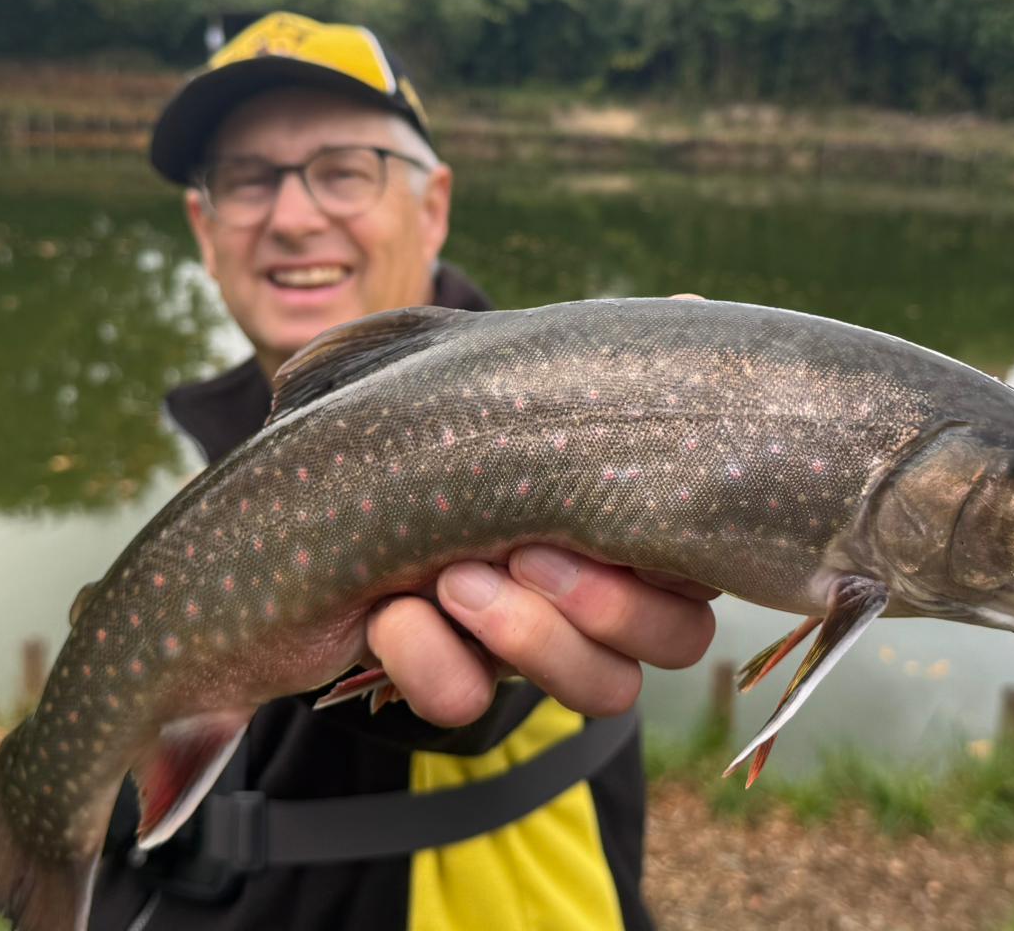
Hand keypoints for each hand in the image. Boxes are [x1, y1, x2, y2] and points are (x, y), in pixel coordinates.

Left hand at [364, 293, 717, 727]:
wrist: (310, 489)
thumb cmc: (435, 423)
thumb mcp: (518, 381)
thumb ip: (603, 360)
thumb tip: (691, 308)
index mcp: (630, 529)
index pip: (703, 577)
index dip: (667, 566)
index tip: (600, 517)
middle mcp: (601, 600)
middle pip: (678, 641)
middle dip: (608, 604)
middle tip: (525, 553)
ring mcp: (533, 651)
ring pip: (605, 691)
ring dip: (529, 638)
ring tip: (451, 580)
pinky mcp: (453, 682)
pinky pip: (469, 705)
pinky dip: (431, 663)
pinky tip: (391, 615)